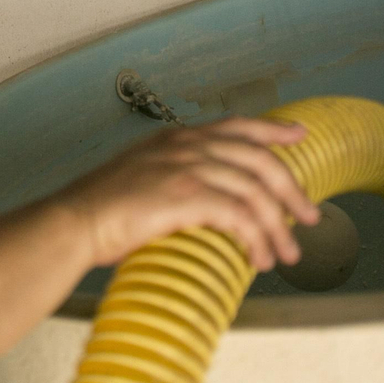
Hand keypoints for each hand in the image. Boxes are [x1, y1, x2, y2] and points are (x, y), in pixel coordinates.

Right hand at [52, 118, 318, 270]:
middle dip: (291, 189)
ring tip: (287, 253)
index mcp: (176, 137)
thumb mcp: (142, 178)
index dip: (273, 129)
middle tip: (310, 216)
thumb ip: (175, 180)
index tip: (298, 135)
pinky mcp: (186, 195)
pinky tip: (259, 257)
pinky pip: (238, 216)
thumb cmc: (100, 210)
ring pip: (254, 191)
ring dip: (277, 226)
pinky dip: (256, 238)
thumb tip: (206, 207)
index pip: (237, 125)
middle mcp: (186, 145)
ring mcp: (187, 167)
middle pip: (258, 158)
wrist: (73, 222)